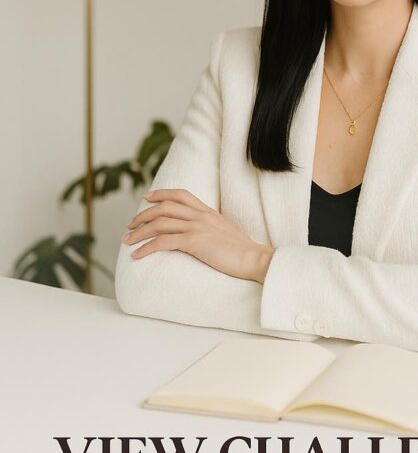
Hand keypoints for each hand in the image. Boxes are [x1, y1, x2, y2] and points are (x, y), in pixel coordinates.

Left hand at [122, 188, 274, 282]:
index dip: (161, 194)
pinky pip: (163, 242)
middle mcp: (201, 215)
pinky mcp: (194, 242)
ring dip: (139, 231)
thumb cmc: (244, 253)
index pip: (180, 194)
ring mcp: (197, 227)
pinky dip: (146, 248)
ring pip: (159, 223)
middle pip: (164, 207)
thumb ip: (211, 229)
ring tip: (127, 240)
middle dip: (143, 215)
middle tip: (130, 225)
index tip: (147, 198)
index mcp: (208, 212)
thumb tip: (201, 236)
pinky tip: (136, 255)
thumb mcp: (225, 234)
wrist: (255, 259)